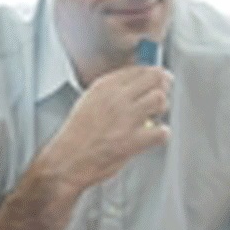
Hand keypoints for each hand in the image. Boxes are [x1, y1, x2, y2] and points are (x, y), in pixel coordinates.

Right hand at [37, 66, 172, 194]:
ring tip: (155, 116)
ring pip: (160, 100)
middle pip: (155, 79)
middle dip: (163, 86)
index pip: (139, 69)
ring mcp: (126, 118)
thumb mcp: (89, 100)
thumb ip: (111, 90)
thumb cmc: (77, 135)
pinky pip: (161, 132)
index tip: (157, 79)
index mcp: (104, 87)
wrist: (67, 160)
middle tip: (162, 94)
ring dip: (162, 108)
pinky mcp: (133, 140)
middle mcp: (116, 98)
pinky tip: (153, 136)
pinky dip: (161, 134)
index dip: (153, 74)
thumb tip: (135, 84)